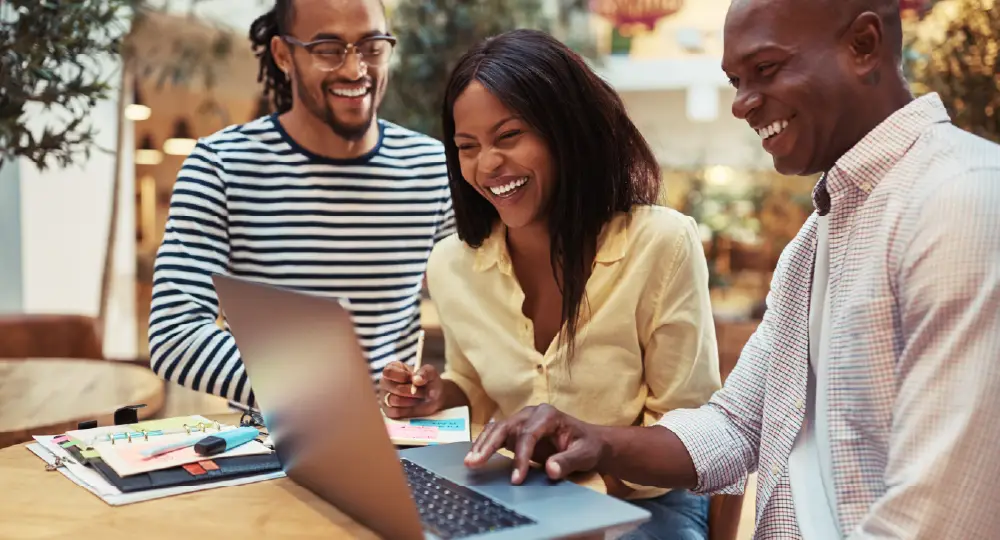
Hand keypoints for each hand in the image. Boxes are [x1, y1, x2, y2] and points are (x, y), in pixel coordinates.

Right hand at [379, 361, 444, 418]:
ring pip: (394, 400)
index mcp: (393, 368)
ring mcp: (385, 397)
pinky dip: (406, 410)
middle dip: (411, 391)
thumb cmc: (429, 383)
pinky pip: (394, 412)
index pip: (388, 372)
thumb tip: (416, 379)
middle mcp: (386, 382)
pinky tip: (412, 407)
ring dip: (410, 401)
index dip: (402, 376)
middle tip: (422, 392)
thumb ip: (426, 372)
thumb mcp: (431, 374)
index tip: (413, 379)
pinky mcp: (387, 410)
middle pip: (394, 388)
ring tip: (418, 399)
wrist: (433, 399)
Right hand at [464, 404, 607, 484]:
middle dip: (489, 445)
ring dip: (482, 445)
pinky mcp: (517, 431)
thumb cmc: (588, 446)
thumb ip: (568, 461)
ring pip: (497, 429)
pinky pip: (497, 435)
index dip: (520, 457)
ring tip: (470, 461)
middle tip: (474, 463)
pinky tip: (475, 456)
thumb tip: (550, 469)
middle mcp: (532, 414)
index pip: (528, 434)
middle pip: (506, 427)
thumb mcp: (585, 455)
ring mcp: (523, 420)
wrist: (590, 441)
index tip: (516, 478)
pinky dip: (485, 444)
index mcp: (548, 415)